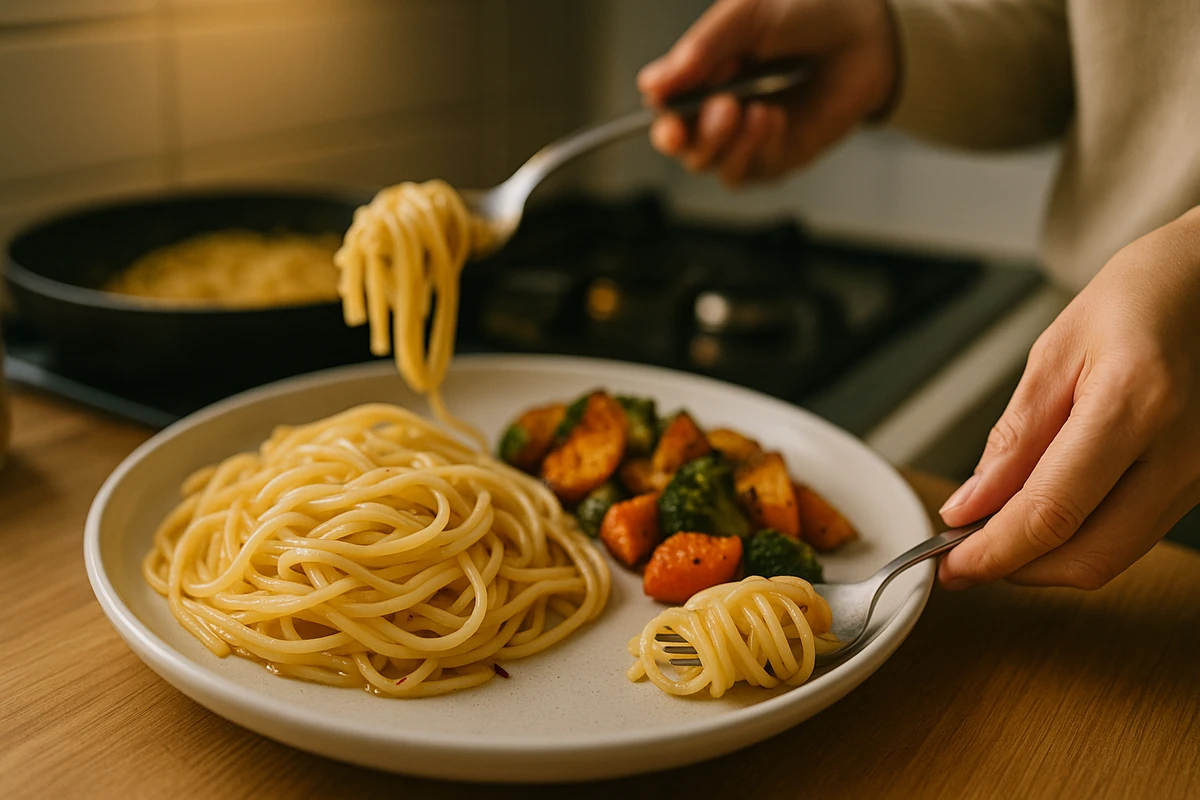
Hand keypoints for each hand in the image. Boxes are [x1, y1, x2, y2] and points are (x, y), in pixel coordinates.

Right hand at [637, 0, 898, 185]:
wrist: (868, 30)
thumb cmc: (807, 12)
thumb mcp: (746, 15)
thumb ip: (700, 50)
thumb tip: (650, 84)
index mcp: (703, 75)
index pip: (665, 110)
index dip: (662, 118)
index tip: (669, 114)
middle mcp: (719, 110)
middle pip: (684, 146)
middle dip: (694, 135)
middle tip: (720, 108)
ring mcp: (748, 138)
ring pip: (712, 165)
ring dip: (726, 143)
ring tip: (755, 108)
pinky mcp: (777, 156)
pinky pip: (752, 170)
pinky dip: (757, 148)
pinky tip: (773, 118)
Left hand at [938, 206, 1199, 589]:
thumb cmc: (1141, 298)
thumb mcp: (1057, 352)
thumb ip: (1014, 437)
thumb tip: (971, 505)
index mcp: (1136, 405)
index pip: (1052, 512)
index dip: (994, 550)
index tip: (950, 563)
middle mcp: (1183, 452)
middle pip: (1089, 556)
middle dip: (1016, 569)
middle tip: (964, 557)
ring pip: (1113, 555)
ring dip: (1047, 558)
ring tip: (996, 530)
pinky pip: (1134, 533)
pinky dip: (1081, 537)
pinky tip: (1045, 513)